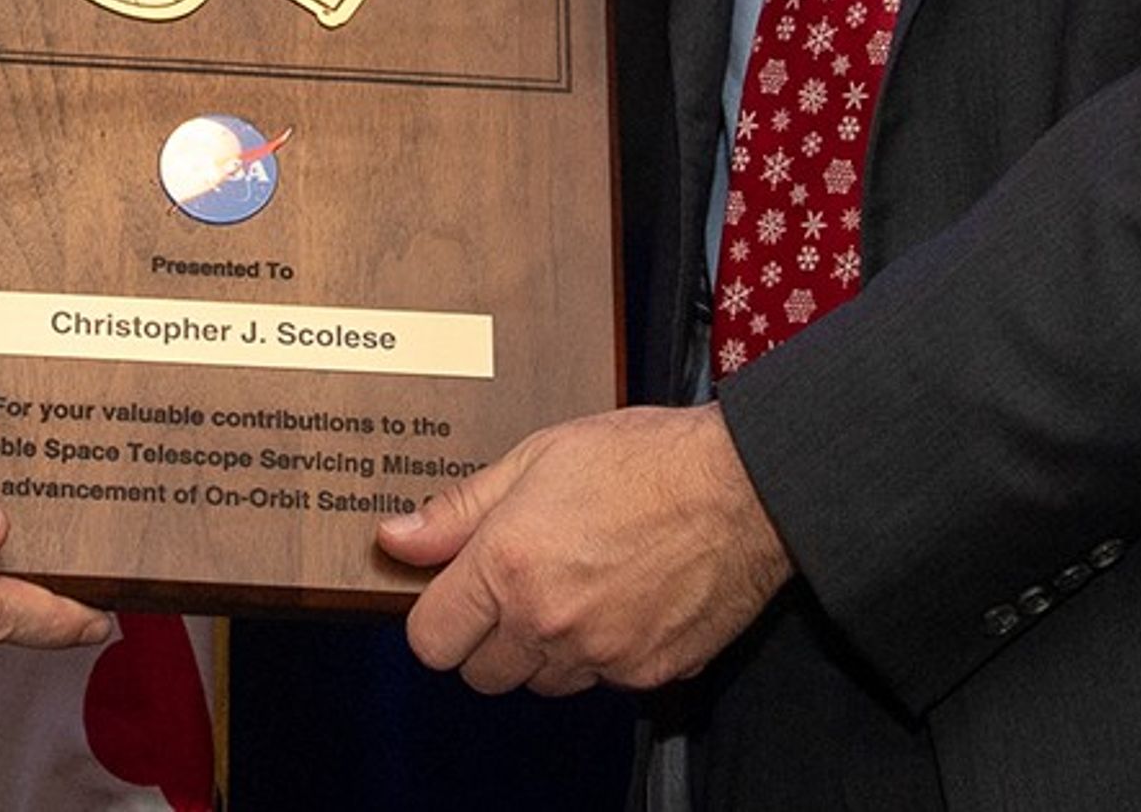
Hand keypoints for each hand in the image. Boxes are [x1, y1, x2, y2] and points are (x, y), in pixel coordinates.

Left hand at [375, 405, 790, 695]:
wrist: (742, 487)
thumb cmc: (645, 460)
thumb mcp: (535, 458)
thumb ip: (459, 509)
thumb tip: (397, 537)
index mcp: (509, 565)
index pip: (431, 639)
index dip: (437, 615)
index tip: (453, 594)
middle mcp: (549, 621)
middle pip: (482, 673)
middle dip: (487, 636)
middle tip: (515, 585)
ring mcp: (601, 655)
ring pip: (542, 681)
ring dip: (543, 648)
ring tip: (573, 584)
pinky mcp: (649, 674)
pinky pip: (602, 682)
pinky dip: (600, 653)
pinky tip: (618, 599)